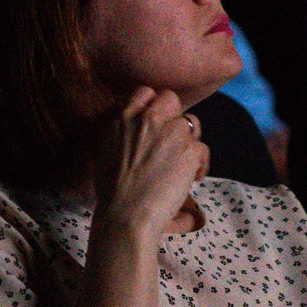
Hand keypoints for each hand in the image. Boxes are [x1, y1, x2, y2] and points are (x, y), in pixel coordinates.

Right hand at [91, 87, 208, 237]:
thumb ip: (120, 133)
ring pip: (191, 123)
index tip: (155, 123)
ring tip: (182, 162)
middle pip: (171, 100)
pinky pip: (203, 149)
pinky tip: (191, 178)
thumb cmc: (111, 192)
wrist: (127, 214)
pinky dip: (199, 164)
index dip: (153, 106)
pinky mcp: (190, 149)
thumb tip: (130, 133)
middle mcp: (149, 118)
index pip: (145, 92)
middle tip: (171, 138)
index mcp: (125, 118)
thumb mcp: (103, 151)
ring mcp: (172, 131)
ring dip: (188, 140)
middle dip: (174, 116)